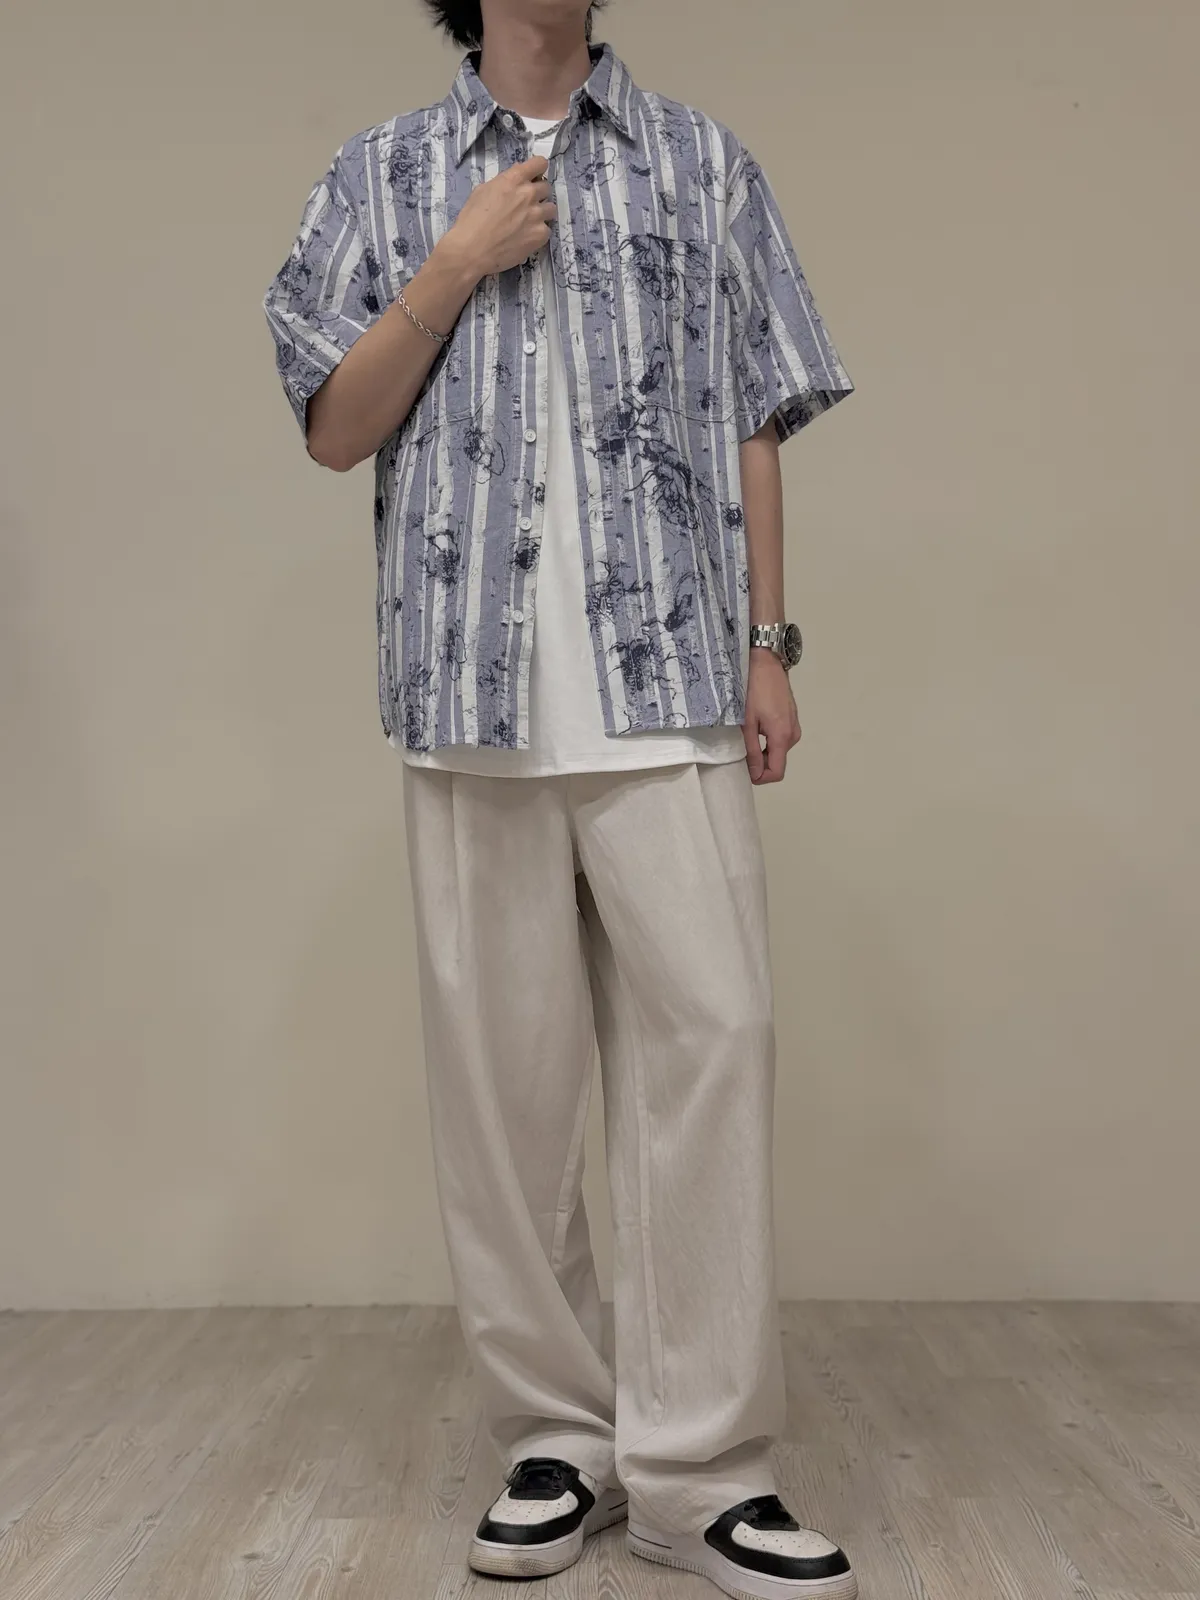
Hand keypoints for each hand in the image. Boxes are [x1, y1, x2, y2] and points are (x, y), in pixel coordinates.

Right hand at [443, 154, 557, 279]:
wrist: (472, 250)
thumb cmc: (471, 220)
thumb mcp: (482, 191)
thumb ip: (502, 183)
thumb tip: (514, 181)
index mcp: (514, 179)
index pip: (540, 163)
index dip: (537, 169)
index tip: (534, 176)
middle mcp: (529, 194)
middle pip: (546, 187)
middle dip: (537, 193)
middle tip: (526, 204)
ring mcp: (537, 215)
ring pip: (551, 208)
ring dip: (542, 213)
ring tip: (528, 222)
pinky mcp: (540, 235)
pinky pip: (547, 229)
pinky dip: (538, 233)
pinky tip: (525, 238)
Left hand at [743, 649, 800, 782]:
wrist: (766, 662)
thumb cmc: (754, 690)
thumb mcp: (747, 722)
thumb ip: (751, 750)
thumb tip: (756, 774)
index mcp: (782, 736)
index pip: (777, 771)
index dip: (761, 777)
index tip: (745, 771)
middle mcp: (793, 734)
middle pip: (777, 761)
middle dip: (759, 762)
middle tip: (740, 749)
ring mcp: (794, 725)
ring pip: (778, 750)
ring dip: (762, 750)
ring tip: (746, 734)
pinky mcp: (792, 717)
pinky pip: (780, 738)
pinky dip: (768, 739)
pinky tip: (755, 725)